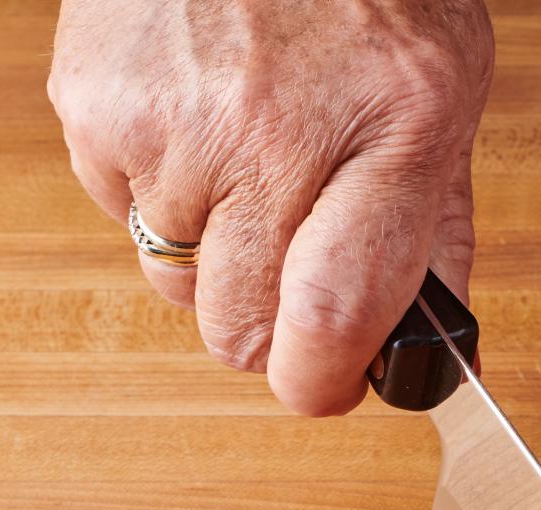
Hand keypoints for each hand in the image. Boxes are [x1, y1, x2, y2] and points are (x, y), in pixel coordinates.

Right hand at [49, 0, 492, 413]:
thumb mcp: (440, 92)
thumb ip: (439, 232)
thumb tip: (447, 362)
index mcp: (394, 124)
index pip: (332, 314)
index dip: (322, 381)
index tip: (329, 387)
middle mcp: (274, 128)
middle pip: (240, 326)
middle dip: (268, 325)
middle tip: (291, 262)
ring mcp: (172, 119)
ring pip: (174, 279)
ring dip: (208, 250)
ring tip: (242, 155)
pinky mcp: (93, 105)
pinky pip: (119, 211)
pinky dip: (155, 187)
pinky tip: (192, 113)